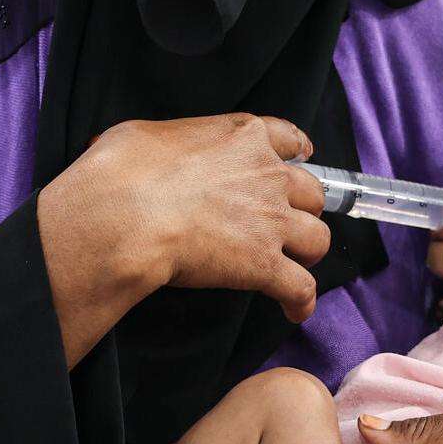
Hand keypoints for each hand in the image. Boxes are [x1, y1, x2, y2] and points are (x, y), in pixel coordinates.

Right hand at [38, 114, 331, 365]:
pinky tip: (294, 309)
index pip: (288, 138)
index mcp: (243, 137)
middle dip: (303, 208)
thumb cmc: (124, 172)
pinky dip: (300, 301)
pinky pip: (301, 288)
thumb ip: (172, 143)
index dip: (296, 152)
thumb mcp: (147, 134)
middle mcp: (268, 176)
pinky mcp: (264, 265)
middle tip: (284, 222)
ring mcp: (271, 222)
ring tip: (294, 264)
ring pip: (318, 238)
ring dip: (307, 252)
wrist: (124, 216)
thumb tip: (155, 154)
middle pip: (311, 192)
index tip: (298, 160)